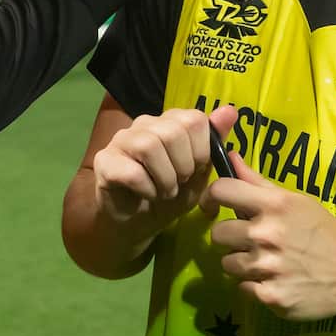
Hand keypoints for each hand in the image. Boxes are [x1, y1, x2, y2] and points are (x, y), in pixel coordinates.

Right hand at [93, 104, 237, 237]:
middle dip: (183, 166)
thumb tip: (230, 110)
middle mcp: (144, 124)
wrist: (138, 224)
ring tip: (164, 191)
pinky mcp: (105, 161)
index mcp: (169, 122)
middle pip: (172, 132)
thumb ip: (214, 142)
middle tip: (178, 183)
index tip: (194, 170)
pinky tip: (147, 195)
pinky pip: (131, 170)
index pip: (194, 119)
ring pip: (149, 146)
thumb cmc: (170, 196)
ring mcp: (121, 140)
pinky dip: (146, 188)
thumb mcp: (199, 173)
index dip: (201, 150)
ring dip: (165, 178)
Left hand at [202, 152, 335, 321]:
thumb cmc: (324, 231)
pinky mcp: (271, 297)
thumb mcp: (296, 201)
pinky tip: (275, 280)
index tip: (213, 207)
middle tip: (251, 240)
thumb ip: (258, 182)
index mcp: (273, 205)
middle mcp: (266, 235)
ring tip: (266, 261)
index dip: (211, 197)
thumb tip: (230, 157)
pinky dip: (255, 286)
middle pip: (218, 234)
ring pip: (227, 263)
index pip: (221, 191)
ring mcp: (268, 268)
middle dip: (231, 236)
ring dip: (242, 263)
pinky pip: (242, 288)